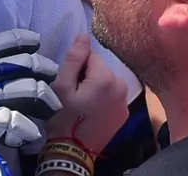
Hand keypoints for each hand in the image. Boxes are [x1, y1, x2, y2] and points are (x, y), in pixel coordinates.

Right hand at [45, 35, 129, 154]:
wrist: (73, 152)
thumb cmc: (63, 118)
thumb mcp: (62, 86)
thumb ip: (74, 58)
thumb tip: (84, 35)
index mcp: (106, 78)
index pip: (91, 55)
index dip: (77, 67)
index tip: (71, 83)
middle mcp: (122, 86)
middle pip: (101, 68)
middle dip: (87, 75)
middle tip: (75, 94)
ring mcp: (125, 101)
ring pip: (107, 81)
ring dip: (96, 86)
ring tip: (83, 104)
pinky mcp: (125, 113)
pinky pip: (112, 95)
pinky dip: (103, 98)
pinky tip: (92, 111)